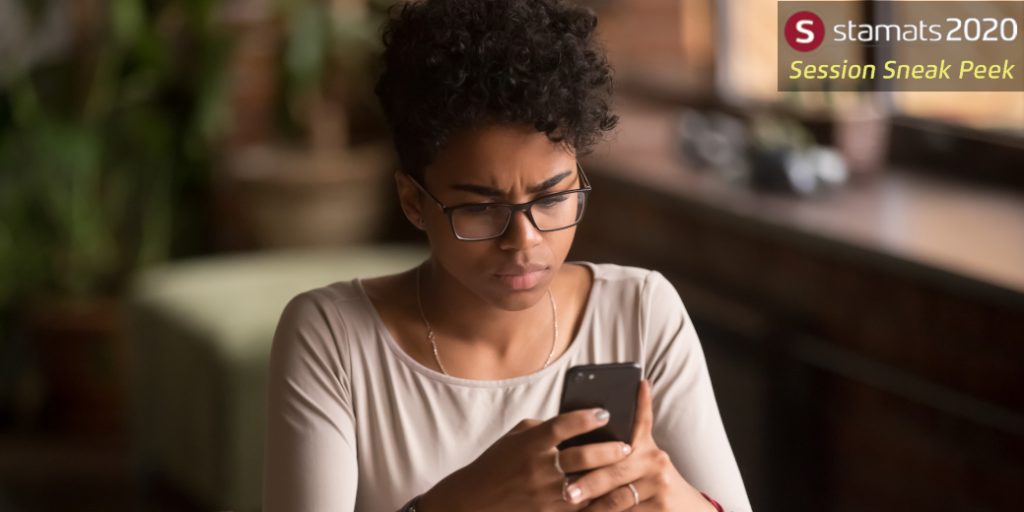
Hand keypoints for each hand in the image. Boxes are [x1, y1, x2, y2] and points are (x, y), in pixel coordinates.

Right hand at [418, 407, 632, 511]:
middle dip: (609, 450)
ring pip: (587, 485)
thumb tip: (577, 422)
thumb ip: (543, 429)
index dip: (585, 418)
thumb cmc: (497, 464)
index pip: (561, 426)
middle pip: (581, 456)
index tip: (605, 412)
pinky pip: (581, 507)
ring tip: (628, 470)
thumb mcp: (515, 438)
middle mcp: (537, 469)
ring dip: (610, 477)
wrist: (474, 501)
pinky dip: (599, 500)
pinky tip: (613, 494)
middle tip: (627, 445)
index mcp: (529, 444)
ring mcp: (544, 495)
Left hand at [566, 380, 715, 510]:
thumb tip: (608, 407)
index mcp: (646, 446)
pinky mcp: (662, 506)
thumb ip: (624, 442)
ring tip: (571, 505)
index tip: (628, 388)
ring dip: (593, 505)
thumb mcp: (643, 457)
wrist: (686, 508)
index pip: (639, 420)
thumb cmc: (653, 481)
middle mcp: (655, 460)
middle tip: (566, 490)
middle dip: (588, 481)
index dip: (636, 403)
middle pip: (614, 469)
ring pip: (618, 496)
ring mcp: (660, 483)